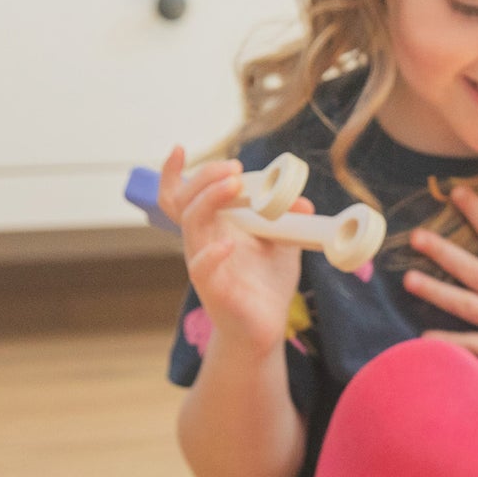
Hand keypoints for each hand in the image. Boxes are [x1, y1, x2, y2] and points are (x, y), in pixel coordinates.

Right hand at [158, 145, 311, 357]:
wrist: (265, 328)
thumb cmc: (266, 284)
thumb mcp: (281, 245)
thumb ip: (288, 220)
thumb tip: (303, 200)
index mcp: (214, 226)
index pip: (182, 196)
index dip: (174, 173)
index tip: (179, 148)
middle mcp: (202, 241)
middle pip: (184, 202)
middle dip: (205, 178)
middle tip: (234, 168)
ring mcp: (203, 264)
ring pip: (191, 226)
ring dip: (210, 201)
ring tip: (234, 185)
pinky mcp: (212, 289)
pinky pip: (201, 268)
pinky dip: (212, 253)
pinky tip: (228, 244)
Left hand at [404, 182, 477, 376]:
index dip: (475, 211)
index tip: (455, 193)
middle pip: (467, 268)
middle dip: (440, 251)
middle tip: (415, 237)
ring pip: (461, 305)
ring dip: (433, 292)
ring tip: (408, 280)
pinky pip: (470, 346)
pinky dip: (447, 343)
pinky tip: (422, 337)